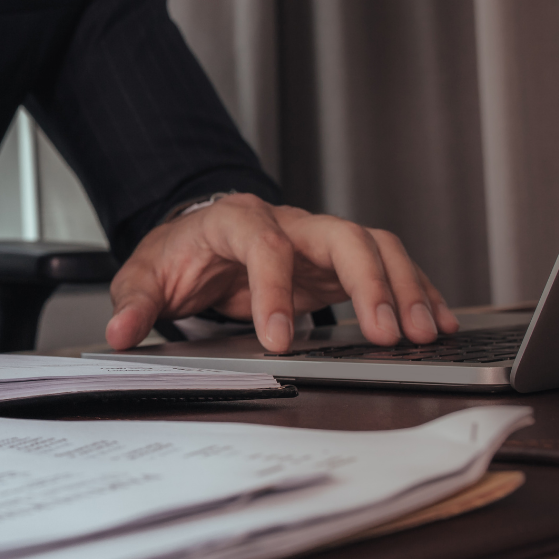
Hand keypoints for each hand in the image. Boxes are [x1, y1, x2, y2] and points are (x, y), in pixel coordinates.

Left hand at [104, 193, 459, 351]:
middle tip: (384, 333)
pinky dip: (417, 291)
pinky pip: (388, 267)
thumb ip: (135, 301)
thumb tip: (121, 330)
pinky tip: (438, 322)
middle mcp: (288, 223)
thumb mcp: (143, 274)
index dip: (273, 289)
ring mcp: (318, 241)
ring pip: (375, 246)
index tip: (277, 338)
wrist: (196, 236)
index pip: (263, 245)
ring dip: (405, 287)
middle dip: (369, 282)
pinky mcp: (338, 264)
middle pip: (342, 235)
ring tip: (422, 332)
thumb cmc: (177, 253)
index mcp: (237, 220)